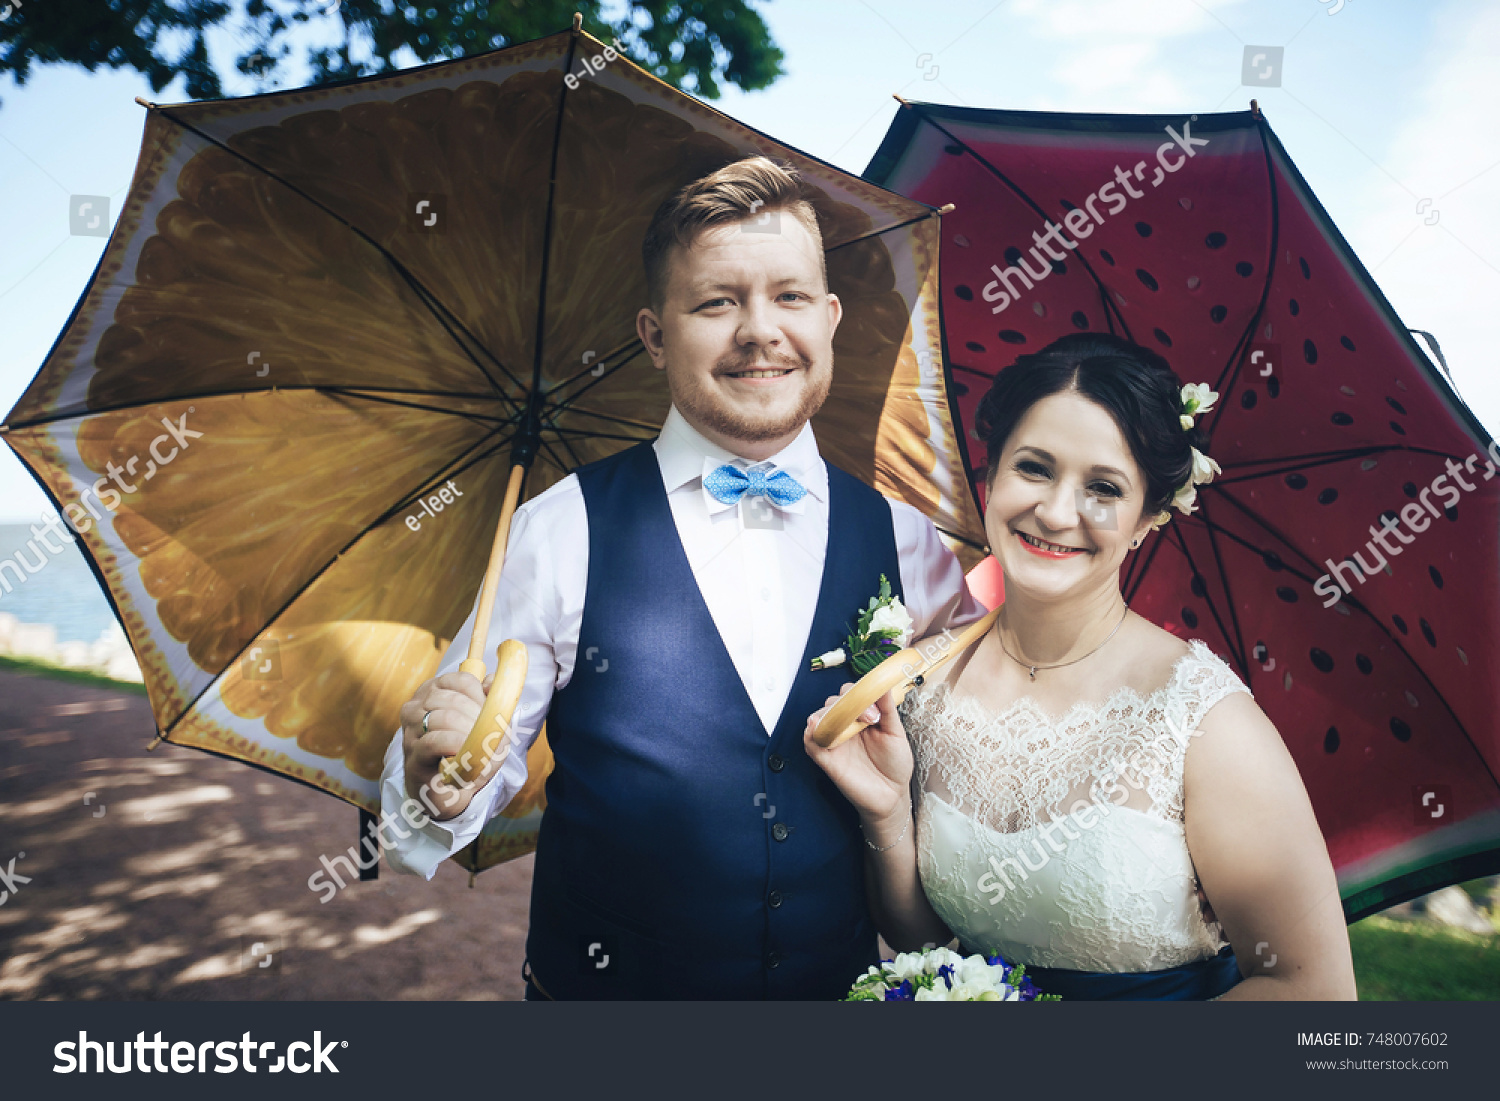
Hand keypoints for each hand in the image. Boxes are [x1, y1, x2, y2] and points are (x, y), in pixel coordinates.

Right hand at [399, 669, 498, 820]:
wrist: (451, 792)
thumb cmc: (468, 753)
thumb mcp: (486, 726)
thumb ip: (490, 701)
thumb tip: (492, 681)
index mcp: (433, 692)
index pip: (459, 680)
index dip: (480, 695)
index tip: (488, 712)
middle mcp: (416, 707)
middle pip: (451, 699)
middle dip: (476, 716)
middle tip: (487, 734)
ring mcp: (410, 732)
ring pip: (442, 718)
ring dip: (468, 732)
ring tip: (478, 746)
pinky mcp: (412, 756)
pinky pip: (433, 742)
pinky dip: (455, 745)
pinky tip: (464, 754)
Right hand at [803, 683, 911, 834]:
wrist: (893, 796)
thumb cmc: (895, 764)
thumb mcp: (896, 733)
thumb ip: (888, 709)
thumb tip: (884, 684)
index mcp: (861, 717)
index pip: (850, 694)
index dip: (859, 693)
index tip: (877, 707)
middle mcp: (845, 726)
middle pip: (833, 702)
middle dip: (847, 703)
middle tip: (870, 718)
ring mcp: (835, 741)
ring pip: (819, 718)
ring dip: (830, 714)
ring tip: (848, 724)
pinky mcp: (826, 759)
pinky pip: (811, 742)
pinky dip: (810, 733)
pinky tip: (816, 727)